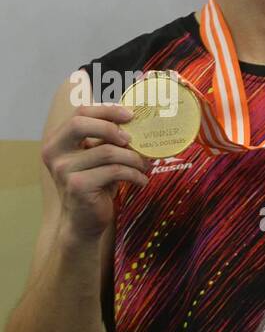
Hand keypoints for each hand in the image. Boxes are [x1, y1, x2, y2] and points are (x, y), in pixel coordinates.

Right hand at [43, 102, 147, 240]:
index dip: (106, 110)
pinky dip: (134, 174)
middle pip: (80, 124)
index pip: (79, 113)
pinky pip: (115, 171)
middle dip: (112, 128)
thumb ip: (106, 140)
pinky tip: (142, 180)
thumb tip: (135, 121)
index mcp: (57, 141)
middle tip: (132, 140)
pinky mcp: (78, 186)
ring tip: (144, 166)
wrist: (84, 222)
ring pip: (107, 151)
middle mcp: (54, 153)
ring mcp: (64, 170)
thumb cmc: (95, 185)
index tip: (130, 115)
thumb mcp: (98, 158)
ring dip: (133, 158)